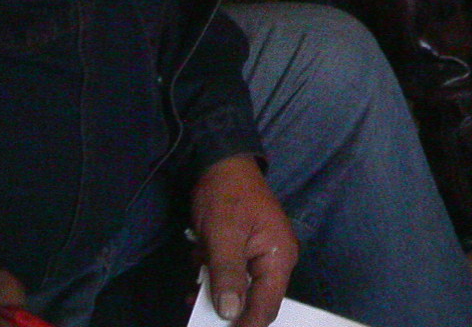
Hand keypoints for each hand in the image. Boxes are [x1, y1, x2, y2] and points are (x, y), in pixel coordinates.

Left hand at [192, 155, 297, 326]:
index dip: (245, 326)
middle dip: (226, 309)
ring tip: (192, 288)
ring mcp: (262, 255)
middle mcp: (276, 260)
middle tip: (197, 308)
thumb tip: (230, 313)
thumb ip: (228, 275)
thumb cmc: (225, 195)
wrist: (222, 161)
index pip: (266, 307)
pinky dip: (215, 276)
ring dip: (216, 291)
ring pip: (241, 290)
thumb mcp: (222, 235)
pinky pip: (234, 274)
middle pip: (255, 301)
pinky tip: (198, 270)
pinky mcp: (248, 250)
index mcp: (279, 257)